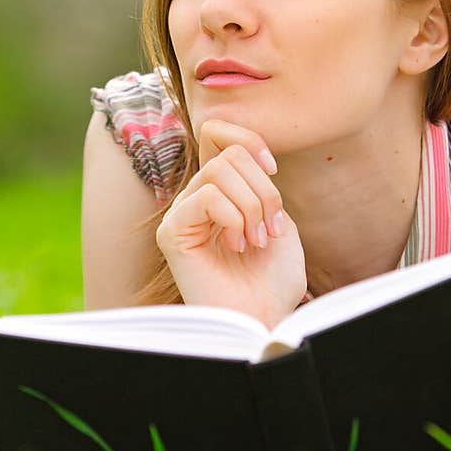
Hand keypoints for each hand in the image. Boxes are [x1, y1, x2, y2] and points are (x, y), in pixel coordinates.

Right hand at [155, 119, 306, 326]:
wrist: (265, 317)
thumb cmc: (273, 278)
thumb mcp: (278, 219)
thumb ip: (261, 184)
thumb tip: (247, 153)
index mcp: (221, 191)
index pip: (217, 133)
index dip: (249, 140)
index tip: (274, 170)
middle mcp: (197, 198)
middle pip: (229, 155)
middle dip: (264, 190)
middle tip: (270, 228)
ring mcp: (181, 214)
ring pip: (218, 171)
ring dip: (252, 205)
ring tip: (256, 240)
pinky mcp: (172, 232)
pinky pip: (206, 196)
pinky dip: (233, 216)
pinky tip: (236, 244)